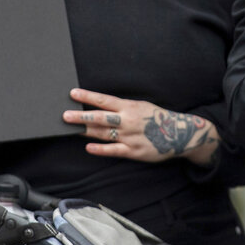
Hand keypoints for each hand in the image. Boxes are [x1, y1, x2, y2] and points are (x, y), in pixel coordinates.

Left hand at [62, 88, 217, 165]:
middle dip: (82, 116)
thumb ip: (122, 107)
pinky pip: (114, 150)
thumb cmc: (156, 118)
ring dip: (86, 131)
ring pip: (104, 133)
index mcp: (129, 106)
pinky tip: (88, 147)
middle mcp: (128, 120)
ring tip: (71, 128)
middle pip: (100, 117)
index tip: (73, 93)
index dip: (88, 96)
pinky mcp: (134, 151)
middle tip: (65, 115)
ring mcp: (130, 137)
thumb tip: (100, 105)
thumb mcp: (141, 106)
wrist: (179, 134)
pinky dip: (101, 149)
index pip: (104, 100)